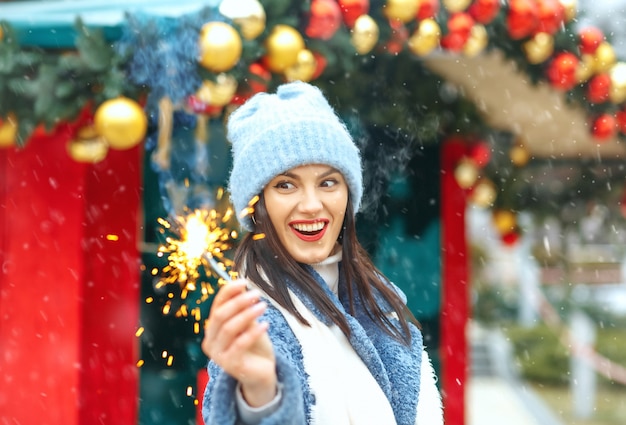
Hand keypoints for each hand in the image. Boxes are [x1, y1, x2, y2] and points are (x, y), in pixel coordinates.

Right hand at [202, 279, 276, 406]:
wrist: (261, 374)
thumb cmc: (254, 346)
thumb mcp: (249, 324)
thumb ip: (244, 309)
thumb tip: (242, 286)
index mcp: (212, 329)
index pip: (216, 305)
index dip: (228, 292)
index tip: (244, 281)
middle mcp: (210, 341)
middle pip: (220, 315)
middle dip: (238, 302)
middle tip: (257, 294)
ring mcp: (218, 355)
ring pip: (229, 328)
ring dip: (247, 314)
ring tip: (263, 306)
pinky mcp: (229, 365)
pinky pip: (240, 344)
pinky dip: (253, 332)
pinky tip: (265, 324)